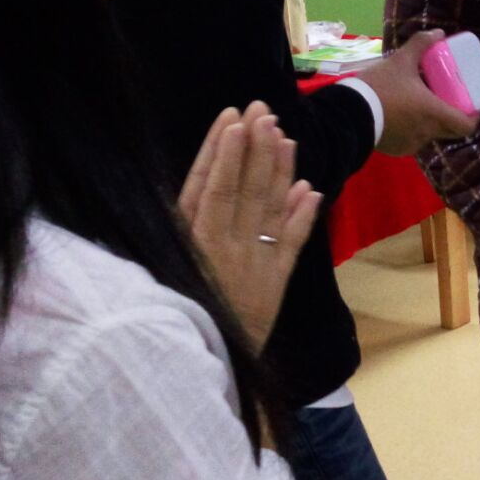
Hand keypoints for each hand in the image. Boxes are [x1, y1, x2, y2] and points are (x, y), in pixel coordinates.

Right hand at [179, 103, 322, 349]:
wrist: (201, 370)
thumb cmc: (179, 314)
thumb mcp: (168, 269)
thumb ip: (186, 222)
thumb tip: (195, 193)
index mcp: (190, 243)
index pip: (208, 187)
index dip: (222, 152)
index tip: (232, 119)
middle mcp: (222, 250)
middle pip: (241, 189)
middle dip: (253, 147)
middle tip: (263, 110)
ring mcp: (251, 266)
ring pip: (267, 208)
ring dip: (277, 170)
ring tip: (284, 135)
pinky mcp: (273, 286)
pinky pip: (292, 245)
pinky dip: (302, 217)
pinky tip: (310, 189)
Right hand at [359, 30, 479, 156]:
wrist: (348, 113)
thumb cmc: (380, 87)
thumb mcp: (400, 61)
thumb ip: (420, 44)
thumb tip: (439, 33)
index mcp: (434, 113)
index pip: (466, 126)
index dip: (472, 117)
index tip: (470, 106)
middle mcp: (428, 132)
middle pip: (450, 129)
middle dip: (450, 115)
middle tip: (445, 99)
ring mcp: (412, 143)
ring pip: (430, 133)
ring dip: (428, 122)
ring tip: (418, 105)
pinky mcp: (398, 149)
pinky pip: (412, 139)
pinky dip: (411, 129)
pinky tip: (400, 116)